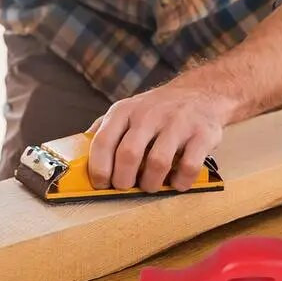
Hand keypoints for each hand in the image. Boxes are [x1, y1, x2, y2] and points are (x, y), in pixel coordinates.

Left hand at [86, 82, 228, 192]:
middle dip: (123, 180)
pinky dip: (180, 182)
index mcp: (123, 111)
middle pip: (128, 155)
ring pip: (157, 163)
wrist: (200, 92)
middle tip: (125, 188)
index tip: (100, 185)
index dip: (99, 169)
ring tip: (150, 186)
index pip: (102, 141)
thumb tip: (79, 155)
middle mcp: (148, 114)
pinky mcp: (202, 134)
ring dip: (151, 184)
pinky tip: (176, 183)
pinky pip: (189, 166)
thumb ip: (104, 129)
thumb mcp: (126, 110)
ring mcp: (176, 123)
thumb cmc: (156, 109)